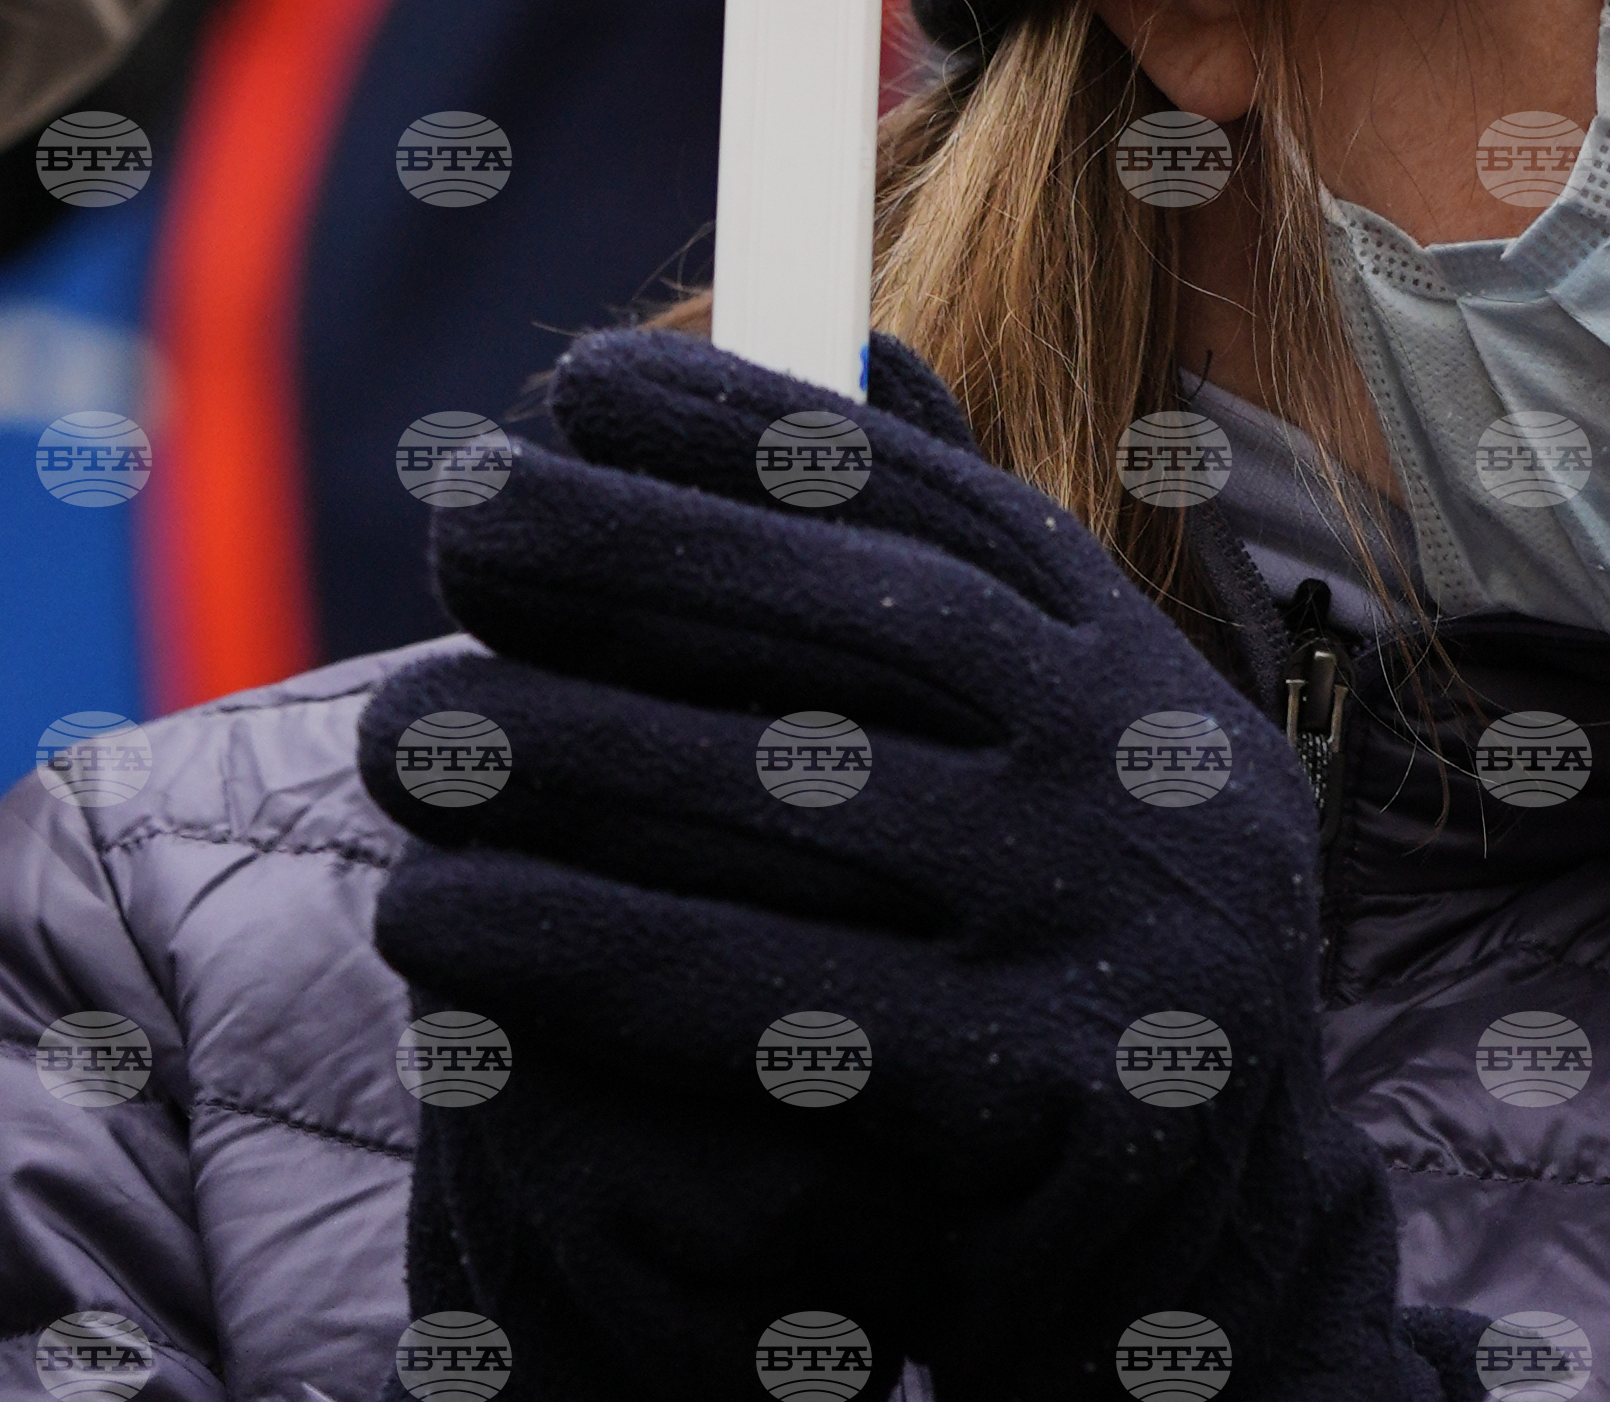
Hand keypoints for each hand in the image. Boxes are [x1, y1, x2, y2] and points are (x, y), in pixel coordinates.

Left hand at [364, 328, 1442, 1401]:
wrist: (1215, 1271)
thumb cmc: (1064, 962)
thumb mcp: (1061, 742)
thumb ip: (956, 569)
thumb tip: (841, 338)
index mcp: (1128, 661)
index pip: (930, 496)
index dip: (748, 424)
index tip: (578, 380)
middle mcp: (1138, 762)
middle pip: (849, 618)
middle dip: (634, 554)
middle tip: (455, 518)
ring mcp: (1105, 925)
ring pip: (783, 803)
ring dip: (561, 757)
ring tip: (394, 729)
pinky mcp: (1045, 1096)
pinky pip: (764, 1007)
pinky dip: (582, 959)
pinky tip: (440, 924)